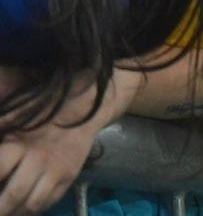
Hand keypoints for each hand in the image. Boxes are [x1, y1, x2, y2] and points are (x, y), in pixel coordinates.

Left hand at [0, 68, 139, 214]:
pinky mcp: (69, 177)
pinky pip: (49, 202)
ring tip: (8, 211)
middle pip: (12, 195)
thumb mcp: (16, 115)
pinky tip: (23, 207)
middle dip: (0, 208)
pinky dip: (33, 209)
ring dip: (15, 212)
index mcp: (18, 143)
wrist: (86, 105)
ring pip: (31, 204)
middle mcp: (38, 160)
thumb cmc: (45, 107)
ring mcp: (56, 171)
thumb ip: (3, 124)